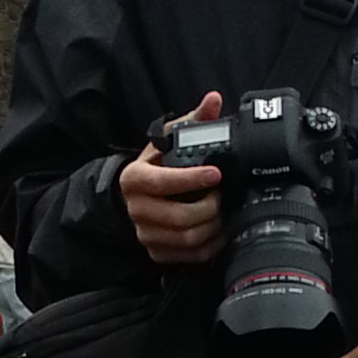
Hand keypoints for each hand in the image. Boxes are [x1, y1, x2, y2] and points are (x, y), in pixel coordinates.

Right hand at [120, 99, 224, 265]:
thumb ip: (193, 120)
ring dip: (211, 228)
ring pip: (185, 239)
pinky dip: (209, 247)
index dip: (191, 180)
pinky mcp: (156, 251)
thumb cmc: (156, 165)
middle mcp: (137, 209)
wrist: (136, 194)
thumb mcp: (169, 140)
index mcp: (135, 179)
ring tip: (223, 213)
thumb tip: (213, 100)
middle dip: (208, 209)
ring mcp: (146, 233)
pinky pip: (187, 256)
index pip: (163, 182)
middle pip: (178, 217)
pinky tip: (218, 233)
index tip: (215, 174)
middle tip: (221, 197)